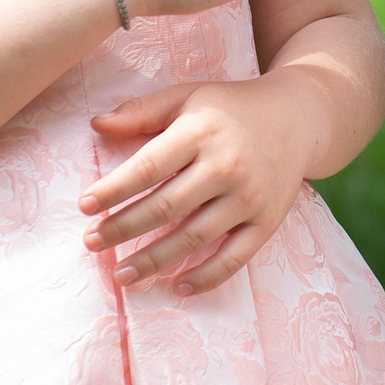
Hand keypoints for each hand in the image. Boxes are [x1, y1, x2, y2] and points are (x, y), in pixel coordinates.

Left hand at [79, 73, 322, 294]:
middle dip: (123, 228)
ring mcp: (249, 197)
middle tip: (91, 243)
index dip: (113, 190)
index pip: (148, 167)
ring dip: (153, 260)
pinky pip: (234, 258)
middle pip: (165, 207)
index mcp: (202, 131)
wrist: (300, 117)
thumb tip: (96, 125)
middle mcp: (226, 166)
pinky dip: (206, 277)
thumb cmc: (231, 107)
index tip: (84, 207)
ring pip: (194, 238)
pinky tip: (178, 287)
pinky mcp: (267, 221)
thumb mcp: (188, 97)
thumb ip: (142, 111)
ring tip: (121, 274)